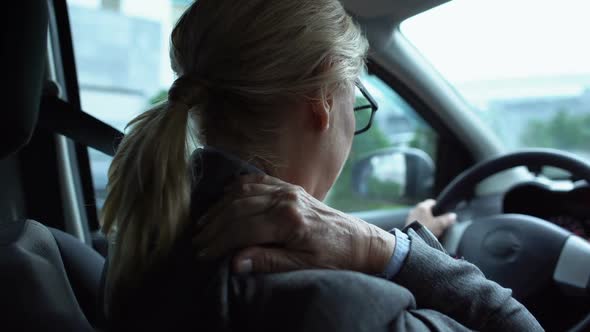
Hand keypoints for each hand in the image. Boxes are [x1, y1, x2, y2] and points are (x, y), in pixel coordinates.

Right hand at [193, 174, 395, 273]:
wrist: (359, 240)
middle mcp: (285, 199)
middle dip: (214, 226)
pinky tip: (224, 197)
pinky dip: (237, 188)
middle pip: (237, 208)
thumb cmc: (333, 257)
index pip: (242, 228)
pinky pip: (257, 181)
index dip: (219, 242)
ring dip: (220, 207)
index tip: (203, 254)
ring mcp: (287, 190)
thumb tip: (234, 262)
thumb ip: (269, 261)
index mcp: (288, 220)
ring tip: (205, 224)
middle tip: (198, 242)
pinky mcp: (290, 187)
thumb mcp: (303, 265)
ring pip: (243, 192)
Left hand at [405, 199, 456, 237]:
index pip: (432, 202)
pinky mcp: (407, 225)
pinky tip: (425, 231)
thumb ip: (447, 219)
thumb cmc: (425, 230)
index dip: (438, 206)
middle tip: (439, 221)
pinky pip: (416, 222)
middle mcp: (414, 210)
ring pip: (421, 216)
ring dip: (426, 220)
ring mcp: (410, 217)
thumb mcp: (439, 225)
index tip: (442, 211)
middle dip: (432, 214)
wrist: (411, 241)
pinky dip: (421, 225)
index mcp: (422, 207)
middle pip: (426, 209)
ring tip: (432, 228)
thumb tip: (453, 216)